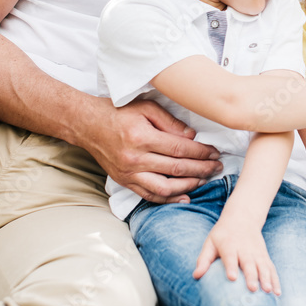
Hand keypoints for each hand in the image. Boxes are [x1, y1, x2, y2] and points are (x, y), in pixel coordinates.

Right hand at [86, 98, 221, 203]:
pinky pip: (149, 195)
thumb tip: (192, 137)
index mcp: (142, 137)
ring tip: (204, 180)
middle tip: (217, 167)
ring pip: (165, 187)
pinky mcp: (124, 181)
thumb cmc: (118, 112)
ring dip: (188, 186)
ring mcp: (128, 173)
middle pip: (176, 168)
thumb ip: (169, 122)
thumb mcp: (145, 107)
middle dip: (201, 169)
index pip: (179, 149)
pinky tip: (184, 197)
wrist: (87, 125)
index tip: (215, 152)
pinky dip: (168, 198)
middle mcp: (135, 158)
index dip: (201, 152)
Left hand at [193, 216, 280, 294]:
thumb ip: (203, 259)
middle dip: (251, 276)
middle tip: (252, 289)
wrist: (242, 217)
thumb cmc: (222, 234)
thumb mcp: (210, 242)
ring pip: (263, 266)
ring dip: (266, 279)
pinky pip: (271, 268)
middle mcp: (245, 249)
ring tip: (268, 291)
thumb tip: (195, 276)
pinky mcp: (264, 256)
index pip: (230, 256)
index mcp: (229, 245)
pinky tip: (277, 293)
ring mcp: (257, 252)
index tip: (232, 277)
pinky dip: (275, 280)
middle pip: (249, 263)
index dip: (231, 266)